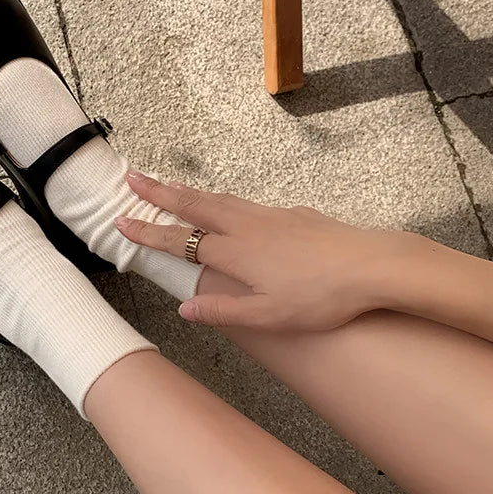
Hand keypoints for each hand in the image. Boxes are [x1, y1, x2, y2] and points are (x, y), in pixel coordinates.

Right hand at [115, 171, 436, 331]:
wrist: (371, 265)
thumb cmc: (321, 297)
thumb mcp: (269, 317)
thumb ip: (223, 310)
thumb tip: (184, 308)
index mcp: (235, 252)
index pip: (179, 240)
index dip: (147, 230)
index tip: (120, 220)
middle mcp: (246, 226)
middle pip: (193, 205)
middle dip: (158, 191)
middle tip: (131, 176)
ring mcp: (269, 216)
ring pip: (219, 199)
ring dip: (189, 191)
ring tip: (169, 184)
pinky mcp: (291, 214)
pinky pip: (247, 203)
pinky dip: (224, 199)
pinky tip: (231, 207)